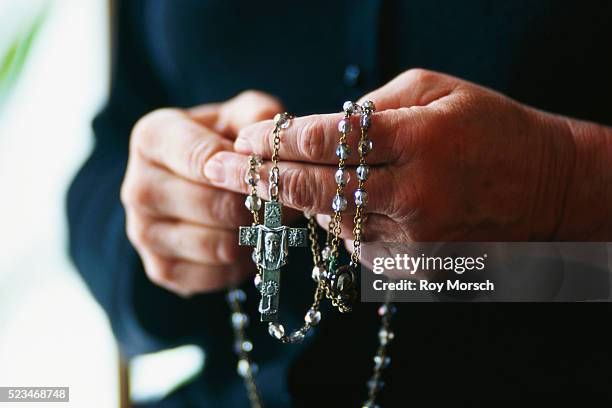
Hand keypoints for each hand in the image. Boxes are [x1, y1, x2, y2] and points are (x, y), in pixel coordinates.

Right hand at [121, 91, 284, 295]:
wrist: (201, 181)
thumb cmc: (225, 141)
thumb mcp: (241, 115)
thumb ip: (258, 114)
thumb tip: (269, 136)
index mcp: (153, 137)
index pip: (202, 158)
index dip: (244, 169)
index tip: (271, 172)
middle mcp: (138, 187)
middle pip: (213, 206)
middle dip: (257, 206)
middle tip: (288, 202)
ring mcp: (142, 232)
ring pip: (217, 245)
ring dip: (256, 236)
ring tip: (277, 221)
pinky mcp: (159, 268)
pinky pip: (214, 276)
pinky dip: (243, 264)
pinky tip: (254, 244)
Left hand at [206, 69, 609, 242]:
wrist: (540, 188)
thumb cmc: (488, 127)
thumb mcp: (436, 90)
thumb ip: (373, 107)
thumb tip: (320, 128)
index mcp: (421, 140)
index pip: (329, 142)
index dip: (278, 139)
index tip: (245, 136)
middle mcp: (414, 196)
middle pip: (317, 189)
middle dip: (262, 178)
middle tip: (224, 167)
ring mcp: (414, 239)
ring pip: (330, 222)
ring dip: (296, 203)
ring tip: (269, 183)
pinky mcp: (413, 267)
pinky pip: (354, 246)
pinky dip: (334, 224)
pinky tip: (329, 206)